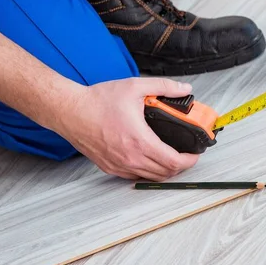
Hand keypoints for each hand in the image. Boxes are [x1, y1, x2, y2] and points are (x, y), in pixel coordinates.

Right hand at [58, 77, 198, 180]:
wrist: (70, 111)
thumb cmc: (97, 101)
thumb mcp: (135, 87)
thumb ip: (164, 87)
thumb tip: (184, 89)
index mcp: (139, 141)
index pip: (173, 161)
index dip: (190, 160)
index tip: (195, 153)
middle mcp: (129, 158)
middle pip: (165, 173)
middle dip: (181, 165)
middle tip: (187, 153)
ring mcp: (119, 165)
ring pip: (150, 177)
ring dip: (165, 170)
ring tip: (172, 156)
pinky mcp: (109, 167)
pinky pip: (135, 176)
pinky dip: (148, 171)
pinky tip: (150, 158)